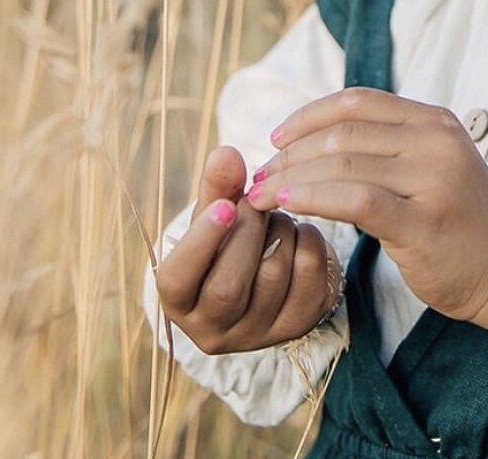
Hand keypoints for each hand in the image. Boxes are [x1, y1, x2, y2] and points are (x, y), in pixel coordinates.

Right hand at [154, 146, 341, 354]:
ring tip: (277, 217)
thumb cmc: (230, 241)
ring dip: (281, 230)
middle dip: (248, 231)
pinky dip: (309, 240)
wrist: (270, 272)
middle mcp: (213, 328)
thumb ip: (218, 187)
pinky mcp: (298, 324)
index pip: (177, 280)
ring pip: (273, 276)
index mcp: (180, 301)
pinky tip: (299, 234)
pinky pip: (310, 274)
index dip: (201, 242)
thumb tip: (225, 154)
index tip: (225, 206)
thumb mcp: (216, 217)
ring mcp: (258, 333)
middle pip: (228, 286)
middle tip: (255, 201)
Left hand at [248, 88, 487, 324]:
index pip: (358, 101)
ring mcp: (433, 181)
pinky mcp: (423, 223)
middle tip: (257, 178)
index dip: (308, 115)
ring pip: (343, 164)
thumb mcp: (430, 163)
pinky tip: (287, 206)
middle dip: (290, 154)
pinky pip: (356, 200)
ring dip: (291, 179)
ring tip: (261, 197)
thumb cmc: (459, 219)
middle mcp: (435, 142)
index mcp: (433, 121)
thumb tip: (312, 138)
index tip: (275, 138)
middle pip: (343, 133)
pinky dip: (313, 197)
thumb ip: (386, 145)